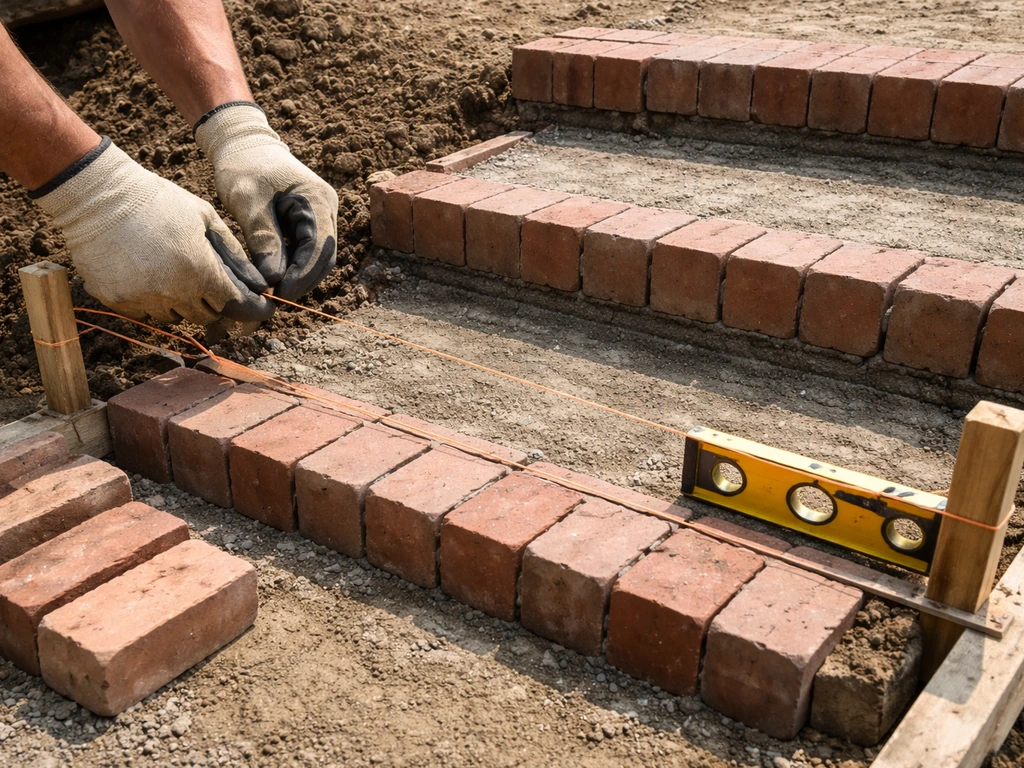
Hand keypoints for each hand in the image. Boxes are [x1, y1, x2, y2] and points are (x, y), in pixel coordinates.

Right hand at [31, 138, 274, 324]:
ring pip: (175, 317)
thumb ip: (235, 256)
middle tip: (214, 283)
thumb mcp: (206, 220)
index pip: (235, 305)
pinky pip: (145, 313)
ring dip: (183, 302)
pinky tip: (148, 273)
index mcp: (198, 270)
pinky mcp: (116, 301)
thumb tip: (260, 285)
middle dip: (216, 303)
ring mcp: (142, 299)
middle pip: (206, 316)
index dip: (253, 309)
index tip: (263, 309)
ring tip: (175, 270)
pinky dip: (153, 300)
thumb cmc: (159, 202)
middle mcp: (171, 292)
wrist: (98, 197)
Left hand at [195, 103, 338, 300]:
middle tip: (275, 299)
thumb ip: (263, 238)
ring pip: (317, 258)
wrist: (244, 145)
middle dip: (302, 281)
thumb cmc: (243, 166)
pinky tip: (273, 275)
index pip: (320, 248)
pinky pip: (307, 251)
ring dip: (298, 276)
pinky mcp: (309, 222)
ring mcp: (322, 216)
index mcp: (318, 200)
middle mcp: (327, 209)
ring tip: (272, 290)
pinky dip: (293, 266)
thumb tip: (273, 278)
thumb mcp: (247, 201)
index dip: (302, 275)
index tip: (279, 294)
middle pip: (324, 257)